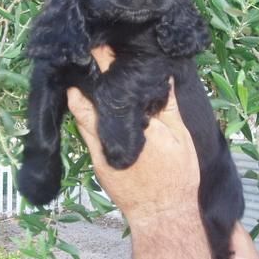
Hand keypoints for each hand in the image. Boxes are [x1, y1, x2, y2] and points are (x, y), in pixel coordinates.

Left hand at [67, 46, 200, 225]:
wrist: (160, 213)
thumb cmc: (177, 175)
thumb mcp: (181, 138)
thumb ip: (169, 106)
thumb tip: (165, 76)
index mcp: (137, 122)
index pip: (116, 86)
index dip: (106, 63)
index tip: (99, 44)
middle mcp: (113, 132)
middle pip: (92, 96)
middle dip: (86, 73)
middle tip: (82, 52)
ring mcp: (99, 146)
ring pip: (81, 112)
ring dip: (79, 90)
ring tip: (77, 70)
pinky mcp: (95, 158)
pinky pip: (82, 129)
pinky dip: (80, 111)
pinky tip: (80, 98)